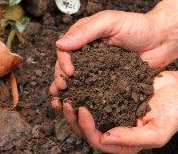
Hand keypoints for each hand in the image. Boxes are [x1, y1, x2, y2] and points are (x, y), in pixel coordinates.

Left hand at [51, 71, 177, 152]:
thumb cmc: (173, 111)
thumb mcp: (158, 130)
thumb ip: (133, 139)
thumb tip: (104, 138)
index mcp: (123, 142)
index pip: (97, 140)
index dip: (86, 127)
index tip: (81, 109)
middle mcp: (112, 128)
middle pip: (84, 129)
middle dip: (71, 117)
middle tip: (65, 101)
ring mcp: (108, 112)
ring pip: (81, 114)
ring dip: (68, 106)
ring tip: (59, 94)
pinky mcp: (106, 97)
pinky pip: (87, 97)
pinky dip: (76, 92)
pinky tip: (69, 84)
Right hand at [53, 0, 177, 89]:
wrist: (162, 40)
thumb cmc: (138, 26)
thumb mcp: (110, 22)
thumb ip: (86, 31)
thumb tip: (60, 44)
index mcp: (83, 37)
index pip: (64, 50)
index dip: (62, 61)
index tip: (69, 72)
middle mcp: (86, 52)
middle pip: (66, 66)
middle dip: (61, 77)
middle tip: (62, 88)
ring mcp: (95, 67)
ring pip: (76, 78)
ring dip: (68, 89)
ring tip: (64, 99)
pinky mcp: (106, 79)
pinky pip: (92, 87)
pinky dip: (84, 95)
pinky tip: (79, 103)